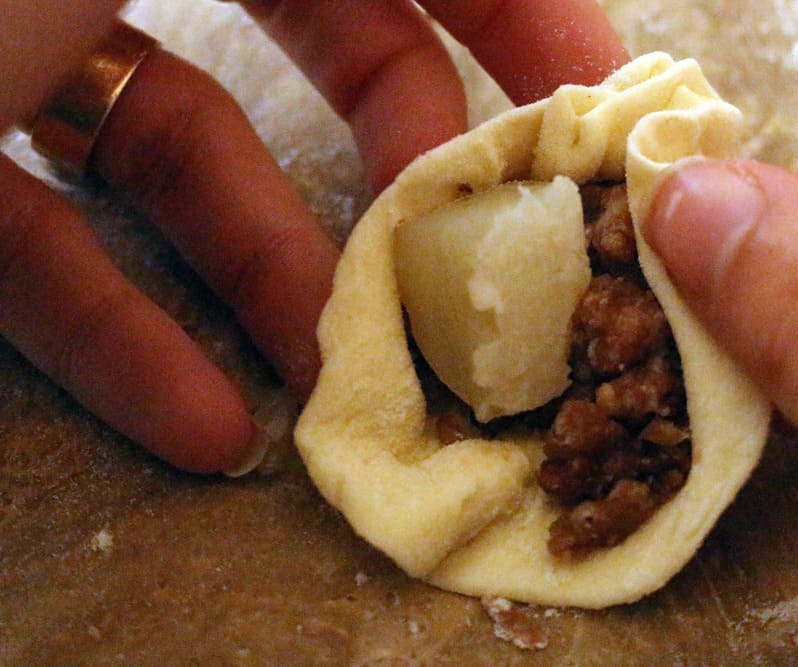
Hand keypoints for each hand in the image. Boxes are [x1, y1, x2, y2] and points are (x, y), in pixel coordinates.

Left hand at [0, 1, 628, 472]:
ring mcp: (34, 57)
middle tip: (480, 270)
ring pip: (193, 163)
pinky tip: (202, 427)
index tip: (597, 122)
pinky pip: (51, 250)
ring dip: (280, 284)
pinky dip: (125, 340)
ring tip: (347, 382)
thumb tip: (542, 5)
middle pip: (329, 41)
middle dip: (418, 164)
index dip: (522, 16)